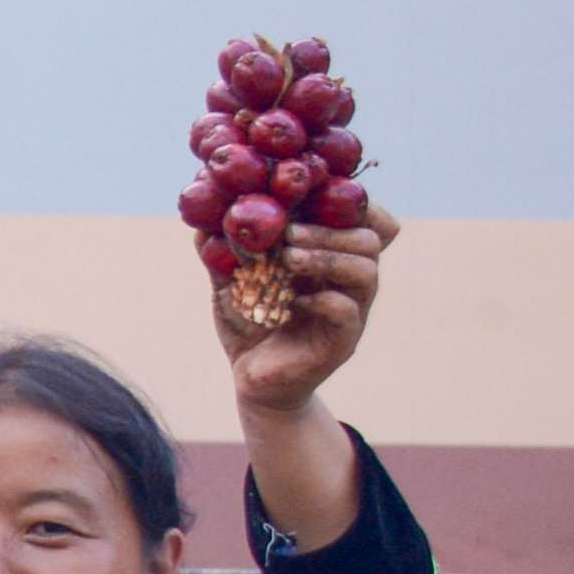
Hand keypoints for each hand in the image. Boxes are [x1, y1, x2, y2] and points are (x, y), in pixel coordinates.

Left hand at [224, 202, 390, 413]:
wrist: (252, 377)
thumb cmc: (249, 322)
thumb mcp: (231, 280)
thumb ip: (223, 248)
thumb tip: (203, 213)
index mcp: (332, 257)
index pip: (368, 220)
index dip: (350, 203)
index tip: (309, 195)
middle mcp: (349, 280)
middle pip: (370, 239)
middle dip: (329, 229)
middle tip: (289, 232)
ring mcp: (351, 311)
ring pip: (366, 271)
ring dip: (327, 257)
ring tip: (288, 259)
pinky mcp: (341, 342)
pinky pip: (348, 312)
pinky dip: (322, 299)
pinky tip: (294, 301)